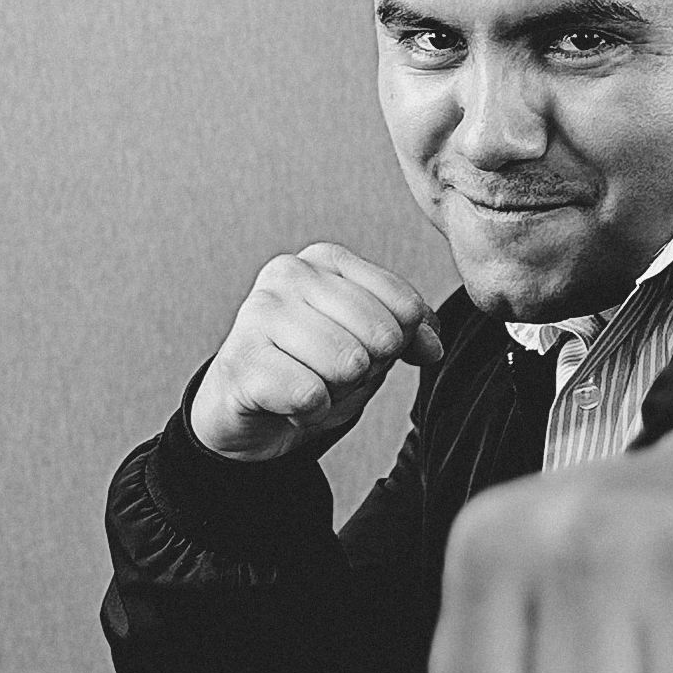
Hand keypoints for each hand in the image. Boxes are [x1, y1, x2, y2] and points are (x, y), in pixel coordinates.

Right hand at [190, 244, 441, 460]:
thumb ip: (409, 333)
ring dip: (337, 392)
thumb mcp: (370, 345)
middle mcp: (289, 273)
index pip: (405, 306)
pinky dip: (310, 412)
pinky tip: (287, 402)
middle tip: (329, 372)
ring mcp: (259, 312)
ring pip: (349, 365)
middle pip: (381, 337)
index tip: (362, 349)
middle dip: (366, 370)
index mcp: (326, 260)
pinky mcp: (241, 358)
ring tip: (307, 383)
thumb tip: (432, 345)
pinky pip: (312, 395)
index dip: (396, 345)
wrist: (247, 411)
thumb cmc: (309, 368)